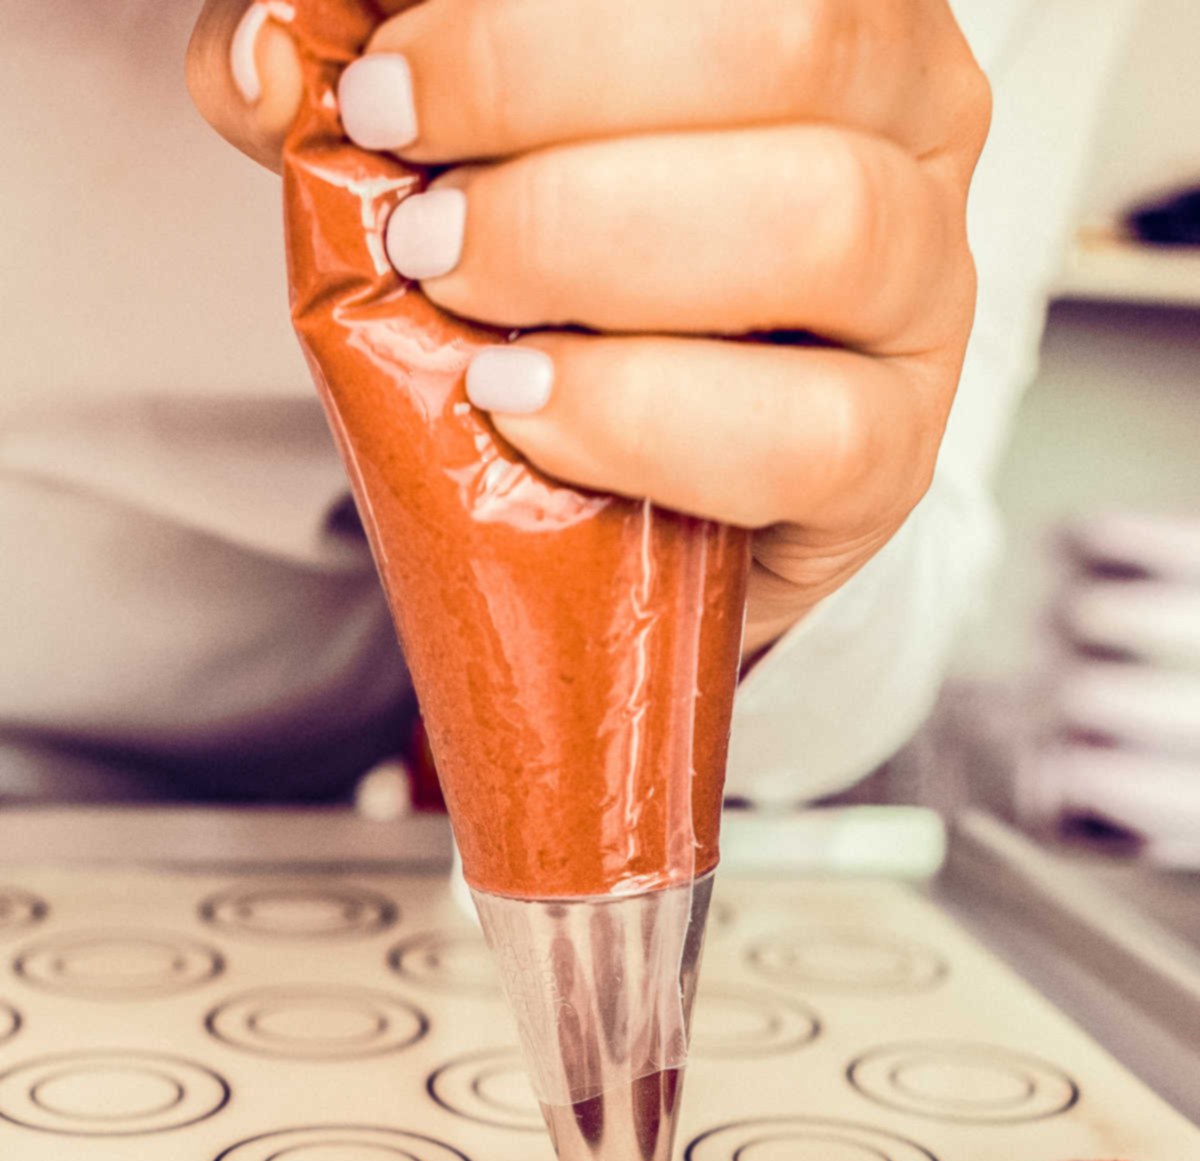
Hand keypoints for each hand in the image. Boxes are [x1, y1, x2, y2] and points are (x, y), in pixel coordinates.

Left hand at [188, 0, 989, 656]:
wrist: (626, 488)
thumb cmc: (554, 284)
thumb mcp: (446, 142)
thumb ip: (351, 69)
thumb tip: (267, 53)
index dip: (533, 10)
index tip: (388, 79)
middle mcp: (908, 108)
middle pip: (788, 34)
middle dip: (548, 93)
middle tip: (418, 193)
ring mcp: (925, 281)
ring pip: (819, 218)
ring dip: (593, 247)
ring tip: (460, 293)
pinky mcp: (896, 452)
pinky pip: (809, 429)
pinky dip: (641, 413)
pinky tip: (528, 405)